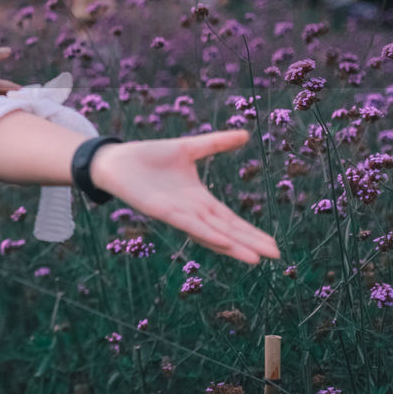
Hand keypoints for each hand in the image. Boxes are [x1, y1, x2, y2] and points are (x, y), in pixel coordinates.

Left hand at [89, 129, 280, 264]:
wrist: (115, 159)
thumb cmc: (149, 157)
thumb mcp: (189, 148)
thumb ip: (215, 143)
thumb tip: (245, 134)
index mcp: (198, 199)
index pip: (230, 220)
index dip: (251, 232)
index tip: (274, 244)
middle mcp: (190, 211)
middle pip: (226, 230)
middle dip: (250, 243)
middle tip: (276, 256)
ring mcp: (177, 213)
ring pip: (210, 233)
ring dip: (232, 245)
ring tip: (255, 259)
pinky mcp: (161, 211)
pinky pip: (187, 224)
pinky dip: (206, 233)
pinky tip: (224, 242)